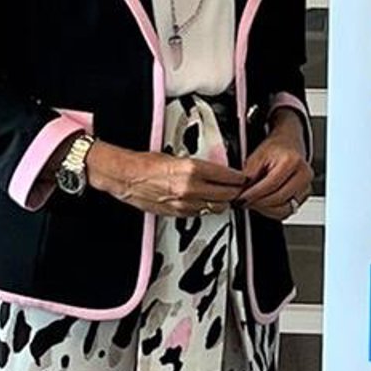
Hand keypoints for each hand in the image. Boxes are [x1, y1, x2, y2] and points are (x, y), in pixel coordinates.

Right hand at [85, 141, 247, 217]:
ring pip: (215, 208)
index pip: (227, 177)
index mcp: (192, 169)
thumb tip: (216, 170)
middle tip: (237, 188)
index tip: (242, 177)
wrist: (127, 176)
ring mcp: (184, 203)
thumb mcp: (178, 156)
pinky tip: (205, 202)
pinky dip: (206, 208)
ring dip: (222, 202)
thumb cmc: (146, 164)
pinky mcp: (177, 213)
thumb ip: (199, 166)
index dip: (238, 178)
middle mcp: (190, 188)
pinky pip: (200, 213)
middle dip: (234, 192)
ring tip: (223, 195)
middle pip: (226, 196)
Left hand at [231, 110, 311, 221]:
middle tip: (243, 202)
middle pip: (278, 198)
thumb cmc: (275, 148)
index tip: (241, 198)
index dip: (254, 194)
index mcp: (293, 161)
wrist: (288, 144)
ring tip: (252, 203)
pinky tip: (262, 204)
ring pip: (284, 209)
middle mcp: (304, 175)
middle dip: (258, 203)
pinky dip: (272, 211)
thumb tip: (240, 192)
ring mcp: (306, 187)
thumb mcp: (257, 155)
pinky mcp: (304, 196)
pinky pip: (287, 211)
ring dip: (265, 209)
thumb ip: (249, 174)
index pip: (271, 184)